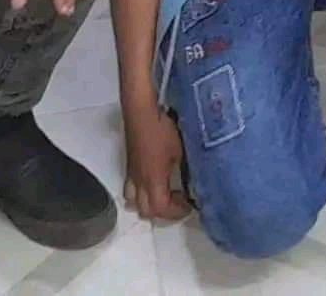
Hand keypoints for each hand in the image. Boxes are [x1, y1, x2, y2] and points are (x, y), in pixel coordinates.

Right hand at [124, 102, 190, 220]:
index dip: (177, 212)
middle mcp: (139, 181)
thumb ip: (187, 167)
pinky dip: (141, 193)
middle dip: (163, 213)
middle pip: (146, 211)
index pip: (161, 208)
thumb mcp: (181, 149)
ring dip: (149, 204)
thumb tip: (197, 177)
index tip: (190, 205)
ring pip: (134, 202)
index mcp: (153, 180)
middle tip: (178, 203)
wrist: (141, 112)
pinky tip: (153, 182)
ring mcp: (132, 173)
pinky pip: (130, 188)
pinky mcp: (129, 165)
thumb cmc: (161, 128)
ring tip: (164, 196)